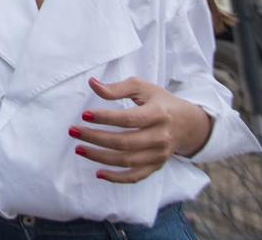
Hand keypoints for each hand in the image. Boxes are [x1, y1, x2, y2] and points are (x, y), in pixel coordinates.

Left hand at [69, 77, 212, 183]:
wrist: (187, 124)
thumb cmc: (159, 101)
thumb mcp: (143, 88)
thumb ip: (118, 88)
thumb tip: (92, 84)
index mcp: (158, 114)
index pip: (129, 119)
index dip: (106, 118)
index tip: (85, 115)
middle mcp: (161, 136)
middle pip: (125, 142)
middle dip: (96, 138)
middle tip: (74, 131)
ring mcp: (159, 154)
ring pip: (127, 160)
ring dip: (100, 157)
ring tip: (79, 149)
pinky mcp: (156, 166)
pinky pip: (135, 176)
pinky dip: (117, 178)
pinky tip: (98, 173)